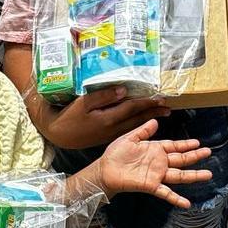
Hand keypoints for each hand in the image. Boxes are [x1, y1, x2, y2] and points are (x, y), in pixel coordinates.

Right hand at [37, 85, 169, 149]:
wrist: (59, 135)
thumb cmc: (69, 116)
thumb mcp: (83, 103)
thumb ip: (103, 96)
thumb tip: (123, 90)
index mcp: (108, 119)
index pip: (132, 108)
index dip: (147, 102)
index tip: (161, 98)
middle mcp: (113, 128)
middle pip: (138, 119)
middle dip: (154, 113)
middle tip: (168, 108)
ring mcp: (111, 135)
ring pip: (134, 125)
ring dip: (149, 119)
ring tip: (161, 115)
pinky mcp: (107, 137)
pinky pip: (127, 130)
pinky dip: (138, 124)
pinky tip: (141, 122)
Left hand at [92, 119, 213, 207]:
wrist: (105, 170)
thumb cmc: (115, 155)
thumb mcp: (130, 138)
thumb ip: (143, 130)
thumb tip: (155, 120)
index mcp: (154, 149)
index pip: (174, 146)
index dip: (186, 145)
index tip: (198, 143)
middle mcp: (159, 162)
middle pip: (181, 159)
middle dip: (195, 156)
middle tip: (208, 152)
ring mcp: (156, 175)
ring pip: (179, 175)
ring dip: (193, 175)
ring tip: (208, 174)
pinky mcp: (151, 186)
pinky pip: (166, 193)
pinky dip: (176, 198)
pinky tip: (187, 203)